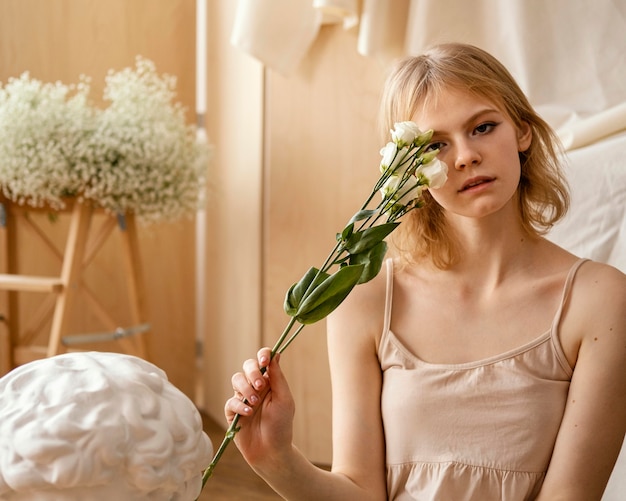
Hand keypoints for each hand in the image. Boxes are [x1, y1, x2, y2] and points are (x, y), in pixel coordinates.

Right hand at [225, 348, 295, 466]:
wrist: (271, 451)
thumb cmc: (281, 425)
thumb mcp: (284, 399)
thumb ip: (278, 377)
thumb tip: (275, 354)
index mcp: (270, 381)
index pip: (263, 360)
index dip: (262, 356)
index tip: (265, 362)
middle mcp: (255, 386)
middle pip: (248, 366)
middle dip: (252, 373)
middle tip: (261, 385)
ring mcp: (243, 397)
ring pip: (236, 379)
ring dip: (246, 389)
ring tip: (255, 403)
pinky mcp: (232, 411)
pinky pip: (230, 401)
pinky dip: (239, 405)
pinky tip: (248, 413)